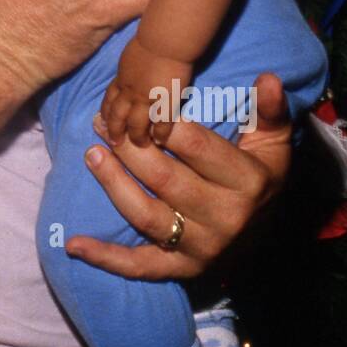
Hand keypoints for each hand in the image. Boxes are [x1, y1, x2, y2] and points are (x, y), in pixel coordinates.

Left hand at [65, 72, 291, 278]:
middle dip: (128, 148)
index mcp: (246, 182)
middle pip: (164, 179)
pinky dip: (105, 258)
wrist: (268, 233)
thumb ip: (269, 111)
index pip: (197, 148)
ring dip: (113, 184)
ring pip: (146, 216)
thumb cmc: (261, 175)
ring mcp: (200, 247)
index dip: (164, 124)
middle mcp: (224, 218)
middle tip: (102, 124)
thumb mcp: (272, 142)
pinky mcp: (180, 269)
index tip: (140, 103)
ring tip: (92, 155)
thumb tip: (267, 78)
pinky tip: (74, 244)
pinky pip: (139, 266)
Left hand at [100, 37, 193, 148]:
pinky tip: (161, 141)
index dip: (106, 112)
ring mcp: (146, 100)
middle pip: (118, 116)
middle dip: (115, 130)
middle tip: (115, 142)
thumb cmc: (152, 38)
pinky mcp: (164, 103)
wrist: (164, 40)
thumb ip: (131, 65)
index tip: (104, 122)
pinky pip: (161, 125)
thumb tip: (133, 66)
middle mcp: (130, 92)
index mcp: (122, 78)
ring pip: (136, 125)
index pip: (110, 99)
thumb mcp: (132, 53)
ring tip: (140, 145)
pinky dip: (161, 135)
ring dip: (137, 137)